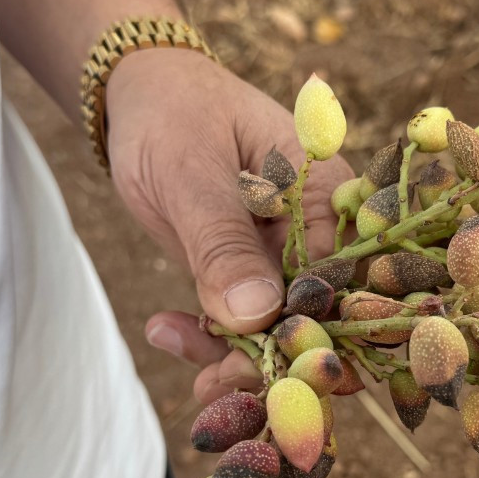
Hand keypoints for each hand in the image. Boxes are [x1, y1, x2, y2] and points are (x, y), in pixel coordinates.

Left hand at [105, 49, 352, 403]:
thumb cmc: (173, 114)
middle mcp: (321, 231)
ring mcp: (286, 256)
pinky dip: (207, 340)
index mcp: (330, 194)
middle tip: (209, 383)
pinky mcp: (250, 273)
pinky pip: (242, 324)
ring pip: (277, 331)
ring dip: (230, 357)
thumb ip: (222, 243)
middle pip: (317, 316)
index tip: (266, 368)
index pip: (340, 281)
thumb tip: (257, 315)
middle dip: (269, 360)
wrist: (139, 94)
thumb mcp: (191, 173)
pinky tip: (163, 329)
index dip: (311, 332)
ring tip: (173, 348)